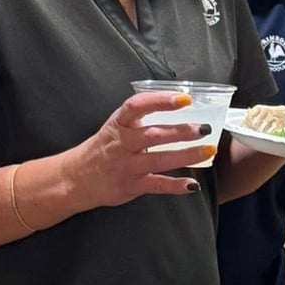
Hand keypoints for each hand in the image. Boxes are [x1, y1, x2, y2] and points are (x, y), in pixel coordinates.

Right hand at [62, 91, 213, 209]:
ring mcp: (127, 165)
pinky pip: (157, 185)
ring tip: (208, 150)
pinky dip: (176, 185)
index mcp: (119, 123)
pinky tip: (192, 184)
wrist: (75, 178)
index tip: (184, 99)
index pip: (137, 106)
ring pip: (159, 159)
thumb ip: (141, 118)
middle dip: (181, 131)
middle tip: (203, 128)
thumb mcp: (116, 126)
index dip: (160, 100)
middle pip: (153, 134)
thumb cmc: (102, 148)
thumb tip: (178, 106)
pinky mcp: (131, 185)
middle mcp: (122, 143)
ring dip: (186, 155)